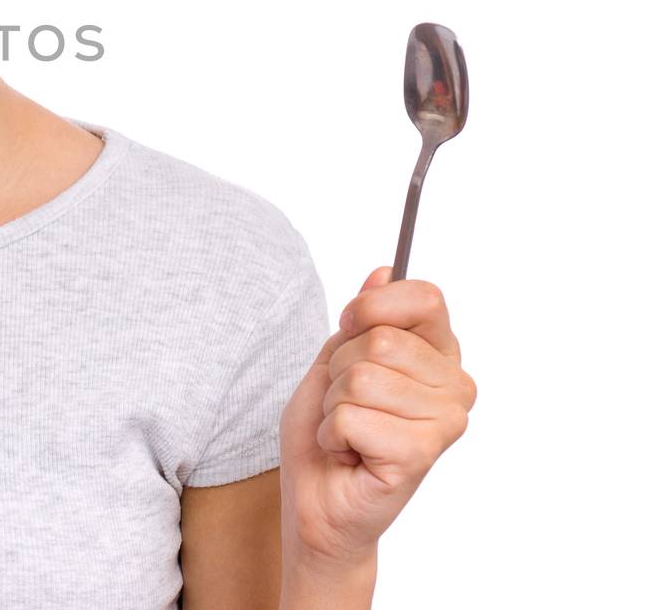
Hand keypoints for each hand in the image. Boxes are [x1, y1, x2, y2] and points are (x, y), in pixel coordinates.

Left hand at [278, 265, 476, 570]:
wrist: (316, 500)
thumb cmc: (327, 430)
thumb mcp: (334, 359)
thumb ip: (362, 318)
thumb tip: (385, 271)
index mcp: (439, 353)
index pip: (425, 297)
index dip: (373, 306)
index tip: (349, 326)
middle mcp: (455, 385)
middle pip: (379, 338)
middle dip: (339, 368)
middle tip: (346, 401)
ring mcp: (445, 422)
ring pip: (362, 378)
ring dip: (335, 404)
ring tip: (348, 429)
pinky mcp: (422, 455)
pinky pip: (353, 417)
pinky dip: (333, 433)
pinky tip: (349, 453)